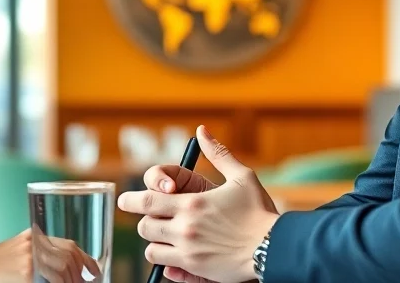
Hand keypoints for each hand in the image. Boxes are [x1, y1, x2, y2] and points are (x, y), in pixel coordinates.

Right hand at [32, 226, 102, 282]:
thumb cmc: (8, 266)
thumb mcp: (28, 255)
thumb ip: (49, 254)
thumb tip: (80, 269)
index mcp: (36, 235)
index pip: (69, 245)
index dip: (86, 259)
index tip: (96, 271)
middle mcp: (34, 241)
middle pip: (69, 254)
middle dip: (78, 272)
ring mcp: (30, 255)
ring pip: (64, 265)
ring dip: (72, 279)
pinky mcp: (26, 270)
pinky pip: (54, 277)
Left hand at [117, 126, 278, 282]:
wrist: (274, 247)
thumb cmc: (259, 212)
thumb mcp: (241, 177)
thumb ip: (218, 154)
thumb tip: (202, 130)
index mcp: (192, 204)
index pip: (147, 202)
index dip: (132, 200)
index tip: (126, 200)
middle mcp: (185, 229)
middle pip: (145, 227)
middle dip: (147, 221)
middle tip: (154, 218)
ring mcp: (189, 252)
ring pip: (151, 250)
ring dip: (155, 242)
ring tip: (166, 236)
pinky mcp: (196, 270)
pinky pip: (166, 268)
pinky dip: (166, 262)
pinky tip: (175, 255)